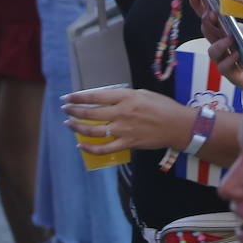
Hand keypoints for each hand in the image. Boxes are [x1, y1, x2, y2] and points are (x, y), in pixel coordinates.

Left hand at [61, 87, 193, 153]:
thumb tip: (108, 100)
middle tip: (65, 109)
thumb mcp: (143, 93)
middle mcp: (122, 113)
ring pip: (94, 131)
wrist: (177, 126)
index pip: (96, 96)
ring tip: (69, 125)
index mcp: (126, 97)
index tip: (68, 97)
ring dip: (78, 128)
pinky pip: (104, 149)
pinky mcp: (127, 143)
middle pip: (91, 113)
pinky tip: (82, 146)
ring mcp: (123, 129)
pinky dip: (91, 149)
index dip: (79, 97)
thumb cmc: (162, 106)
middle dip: (74, 111)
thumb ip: (124, 97)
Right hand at [193, 0, 242, 89]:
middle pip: (207, 30)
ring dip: (218, 43)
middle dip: (206, 21)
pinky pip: (223, 66)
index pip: (210, 16)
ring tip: (230, 38)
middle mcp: (221, 41)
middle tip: (211, 14)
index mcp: (226, 28)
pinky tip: (236, 54)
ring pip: (212, 49)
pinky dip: (228, 59)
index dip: (200, 6)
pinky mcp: (228, 70)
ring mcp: (223, 56)